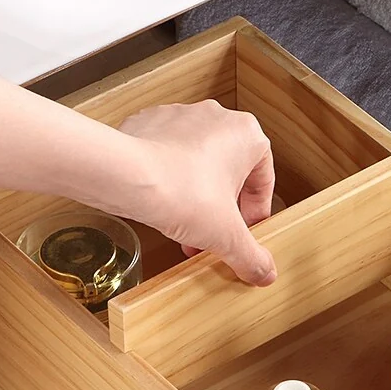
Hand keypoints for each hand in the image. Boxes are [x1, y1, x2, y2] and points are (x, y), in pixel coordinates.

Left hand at [118, 101, 277, 285]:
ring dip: (196, 194)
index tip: (245, 231)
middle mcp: (217, 118)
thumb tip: (264, 272)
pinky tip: (162, 204)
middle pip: (230, 171)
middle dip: (222, 207)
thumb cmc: (180, 192)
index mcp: (247, 135)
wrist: (125, 176)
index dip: (255, 213)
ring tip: (185, 225)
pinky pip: (167, 154)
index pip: (263, 180)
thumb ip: (251, 257)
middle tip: (214, 232)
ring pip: (198, 162)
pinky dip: (169, 178)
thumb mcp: (227, 237)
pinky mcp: (150, 123)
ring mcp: (181, 117)